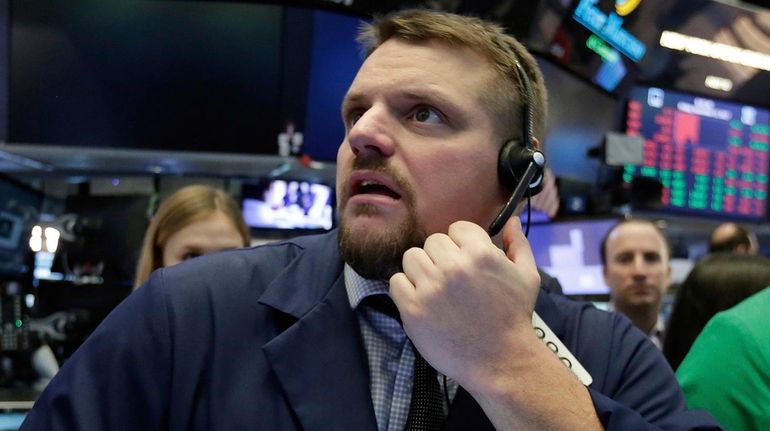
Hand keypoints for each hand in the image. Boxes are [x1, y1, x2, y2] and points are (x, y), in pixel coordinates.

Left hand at [389, 217, 540, 390]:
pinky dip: (406, 290)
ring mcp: (430, 288)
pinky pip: (396, 282)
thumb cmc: (514, 318)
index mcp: (480, 254)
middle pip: (432, 242)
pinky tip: (423, 301)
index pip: (456, 228)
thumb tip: (510, 221)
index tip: (466, 261)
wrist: (500, 361)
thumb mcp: (527, 277)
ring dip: (422, 270)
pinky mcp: (412, 309)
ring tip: (436, 289)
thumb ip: (518, 245)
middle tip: (452, 279)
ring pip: (411, 258)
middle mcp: (453, 267)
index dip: (462, 244)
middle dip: (442, 257)